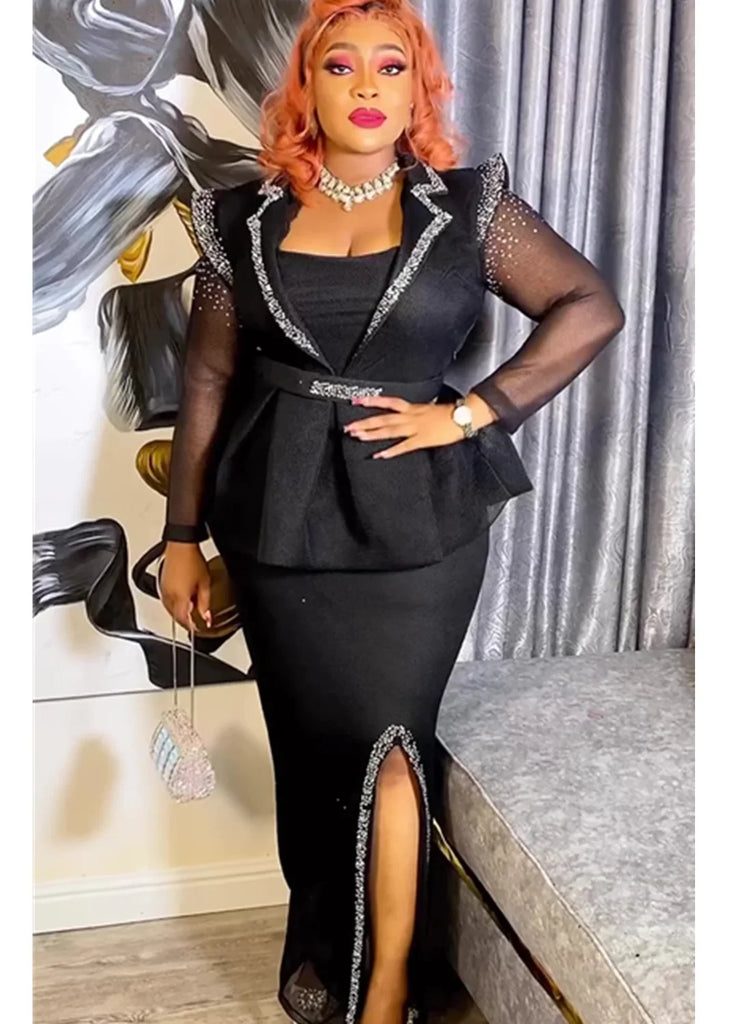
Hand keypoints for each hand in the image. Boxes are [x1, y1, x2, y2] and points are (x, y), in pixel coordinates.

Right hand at [159, 542, 211, 631]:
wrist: (181, 545)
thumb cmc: (192, 560)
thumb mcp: (205, 584)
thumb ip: (205, 603)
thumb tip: (206, 617)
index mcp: (179, 598)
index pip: (184, 620)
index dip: (192, 626)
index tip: (198, 627)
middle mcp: (168, 596)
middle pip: (176, 616)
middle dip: (185, 621)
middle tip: (195, 621)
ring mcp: (163, 590)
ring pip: (170, 610)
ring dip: (179, 613)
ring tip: (189, 611)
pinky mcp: (161, 584)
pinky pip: (166, 600)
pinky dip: (173, 605)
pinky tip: (181, 601)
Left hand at [343, 393, 493, 458]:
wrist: (465, 416)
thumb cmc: (449, 414)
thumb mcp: (428, 409)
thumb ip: (414, 413)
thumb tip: (403, 415)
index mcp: (412, 408)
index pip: (388, 402)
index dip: (372, 401)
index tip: (356, 400)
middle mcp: (411, 416)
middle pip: (384, 418)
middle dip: (365, 422)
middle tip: (348, 426)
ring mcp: (416, 428)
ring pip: (390, 430)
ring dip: (372, 434)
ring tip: (357, 436)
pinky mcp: (423, 440)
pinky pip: (404, 446)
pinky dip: (391, 451)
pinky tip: (379, 455)